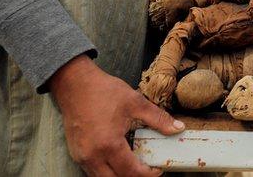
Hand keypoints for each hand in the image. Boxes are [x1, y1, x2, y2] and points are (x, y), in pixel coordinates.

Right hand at [49, 55, 184, 175]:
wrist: (75, 84)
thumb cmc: (103, 91)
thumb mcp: (135, 102)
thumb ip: (158, 118)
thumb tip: (178, 128)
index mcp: (109, 144)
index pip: (132, 172)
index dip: (148, 174)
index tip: (158, 169)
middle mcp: (93, 155)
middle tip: (147, 169)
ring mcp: (82, 156)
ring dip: (119, 175)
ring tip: (133, 165)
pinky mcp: (76, 153)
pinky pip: (92, 171)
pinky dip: (106, 171)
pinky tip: (117, 160)